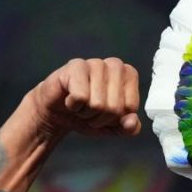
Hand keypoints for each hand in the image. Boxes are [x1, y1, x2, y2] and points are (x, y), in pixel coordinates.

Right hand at [27, 57, 141, 136]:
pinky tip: (70, 99)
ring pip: (98, 104)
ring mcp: (95, 63)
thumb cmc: (88, 115)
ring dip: (86, 113)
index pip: (130, 108)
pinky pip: (80, 97)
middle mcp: (115, 65)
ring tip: (80, 105)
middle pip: (115, 108)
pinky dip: (74, 106)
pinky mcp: (75, 66)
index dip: (115, 119)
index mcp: (129, 75)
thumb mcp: (113, 127)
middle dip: (100, 118)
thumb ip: (129, 128)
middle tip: (90, 111)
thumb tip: (132, 122)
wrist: (58, 113)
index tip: (105, 113)